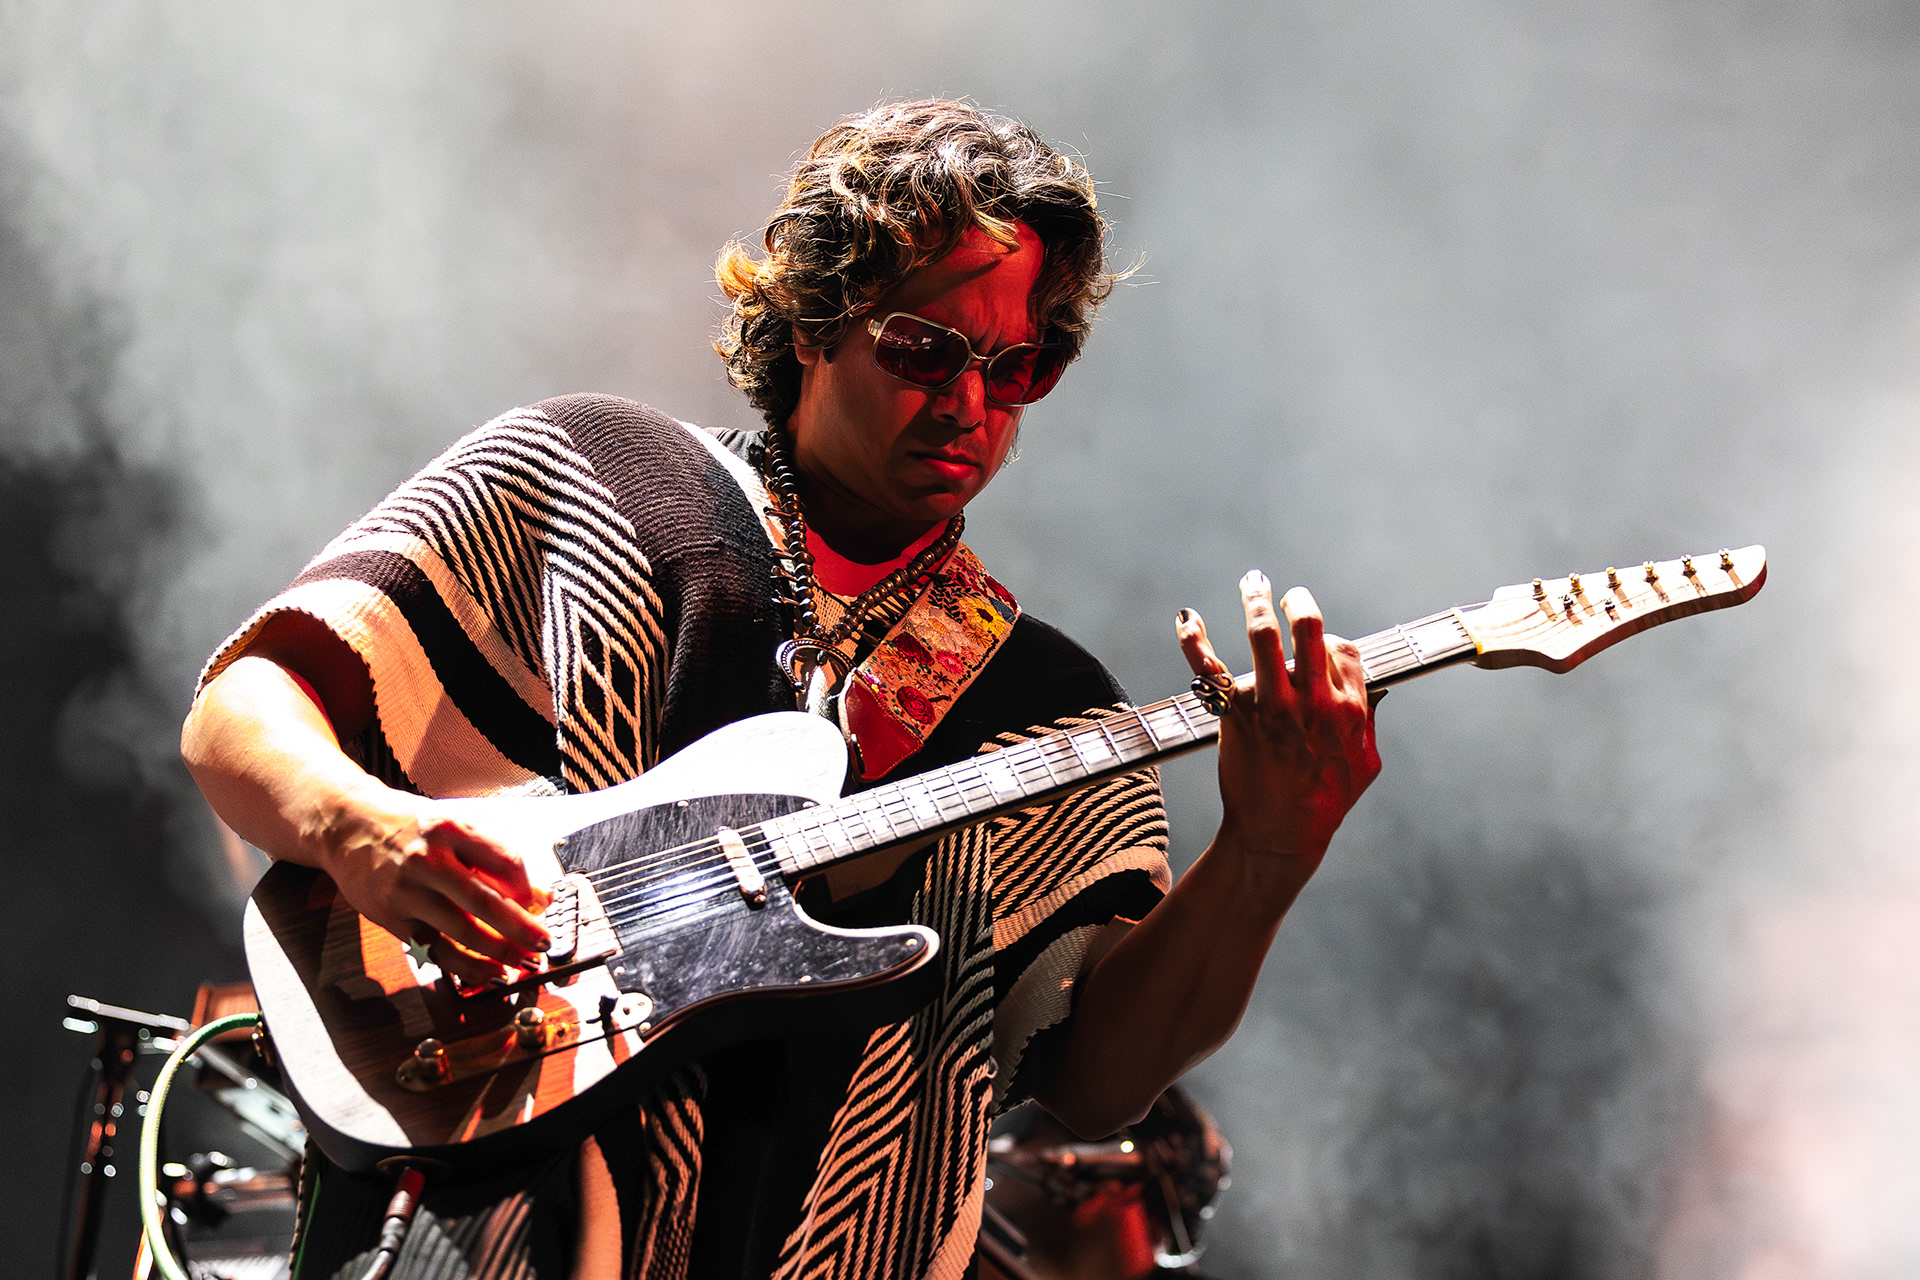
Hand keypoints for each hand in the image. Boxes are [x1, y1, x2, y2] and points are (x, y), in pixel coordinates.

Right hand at [318, 780, 552, 985]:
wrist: (345, 825)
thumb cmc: (405, 824)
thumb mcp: (449, 824)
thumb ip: (489, 855)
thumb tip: (533, 894)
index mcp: (450, 828)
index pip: (505, 860)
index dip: (527, 887)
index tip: (536, 902)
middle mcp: (427, 859)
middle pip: (486, 901)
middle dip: (521, 928)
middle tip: (542, 941)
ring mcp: (407, 891)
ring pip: (461, 930)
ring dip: (498, 951)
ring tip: (521, 960)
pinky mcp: (391, 917)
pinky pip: (435, 949)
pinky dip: (466, 965)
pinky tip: (488, 971)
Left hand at [1177, 572, 1380, 876]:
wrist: (1278, 836)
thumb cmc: (1323, 803)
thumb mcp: (1367, 764)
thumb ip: (1369, 722)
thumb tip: (1369, 692)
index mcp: (1348, 708)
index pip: (1342, 649)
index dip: (1329, 641)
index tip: (1317, 645)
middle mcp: (1312, 700)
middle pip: (1310, 629)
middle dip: (1299, 603)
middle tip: (1290, 596)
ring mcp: (1272, 704)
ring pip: (1263, 636)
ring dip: (1256, 601)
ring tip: (1253, 583)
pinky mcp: (1236, 714)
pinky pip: (1210, 668)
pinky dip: (1193, 640)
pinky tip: (1186, 619)